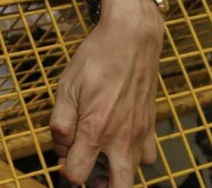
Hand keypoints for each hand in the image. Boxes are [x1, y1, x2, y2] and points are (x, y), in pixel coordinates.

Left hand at [51, 0, 162, 186]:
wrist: (131, 39)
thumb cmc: (96, 59)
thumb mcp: (66, 86)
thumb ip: (60, 122)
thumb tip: (60, 147)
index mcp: (95, 130)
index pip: (77, 174)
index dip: (65, 169)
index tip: (63, 156)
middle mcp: (121, 139)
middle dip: (99, 186)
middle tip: (88, 171)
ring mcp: (139, 135)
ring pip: (132, 173)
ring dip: (116, 171)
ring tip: (101, 155)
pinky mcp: (151, 127)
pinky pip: (148, 156)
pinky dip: (135, 156)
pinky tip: (121, 141)